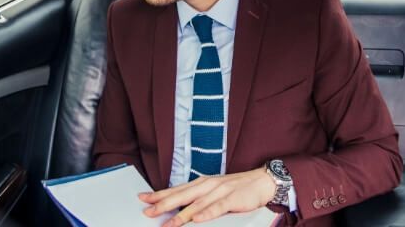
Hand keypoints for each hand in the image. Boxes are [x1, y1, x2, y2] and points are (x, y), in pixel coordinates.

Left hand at [138, 167, 276, 225]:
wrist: (261, 181)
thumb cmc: (236, 188)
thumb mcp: (214, 191)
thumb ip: (198, 199)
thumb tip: (180, 209)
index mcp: (201, 183)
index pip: (176, 189)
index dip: (159, 194)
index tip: (143, 198)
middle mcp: (208, 185)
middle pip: (182, 196)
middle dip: (163, 204)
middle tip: (148, 212)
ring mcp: (219, 191)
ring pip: (196, 204)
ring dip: (181, 215)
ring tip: (168, 223)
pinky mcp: (232, 198)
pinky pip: (217, 208)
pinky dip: (206, 213)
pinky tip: (196, 219)